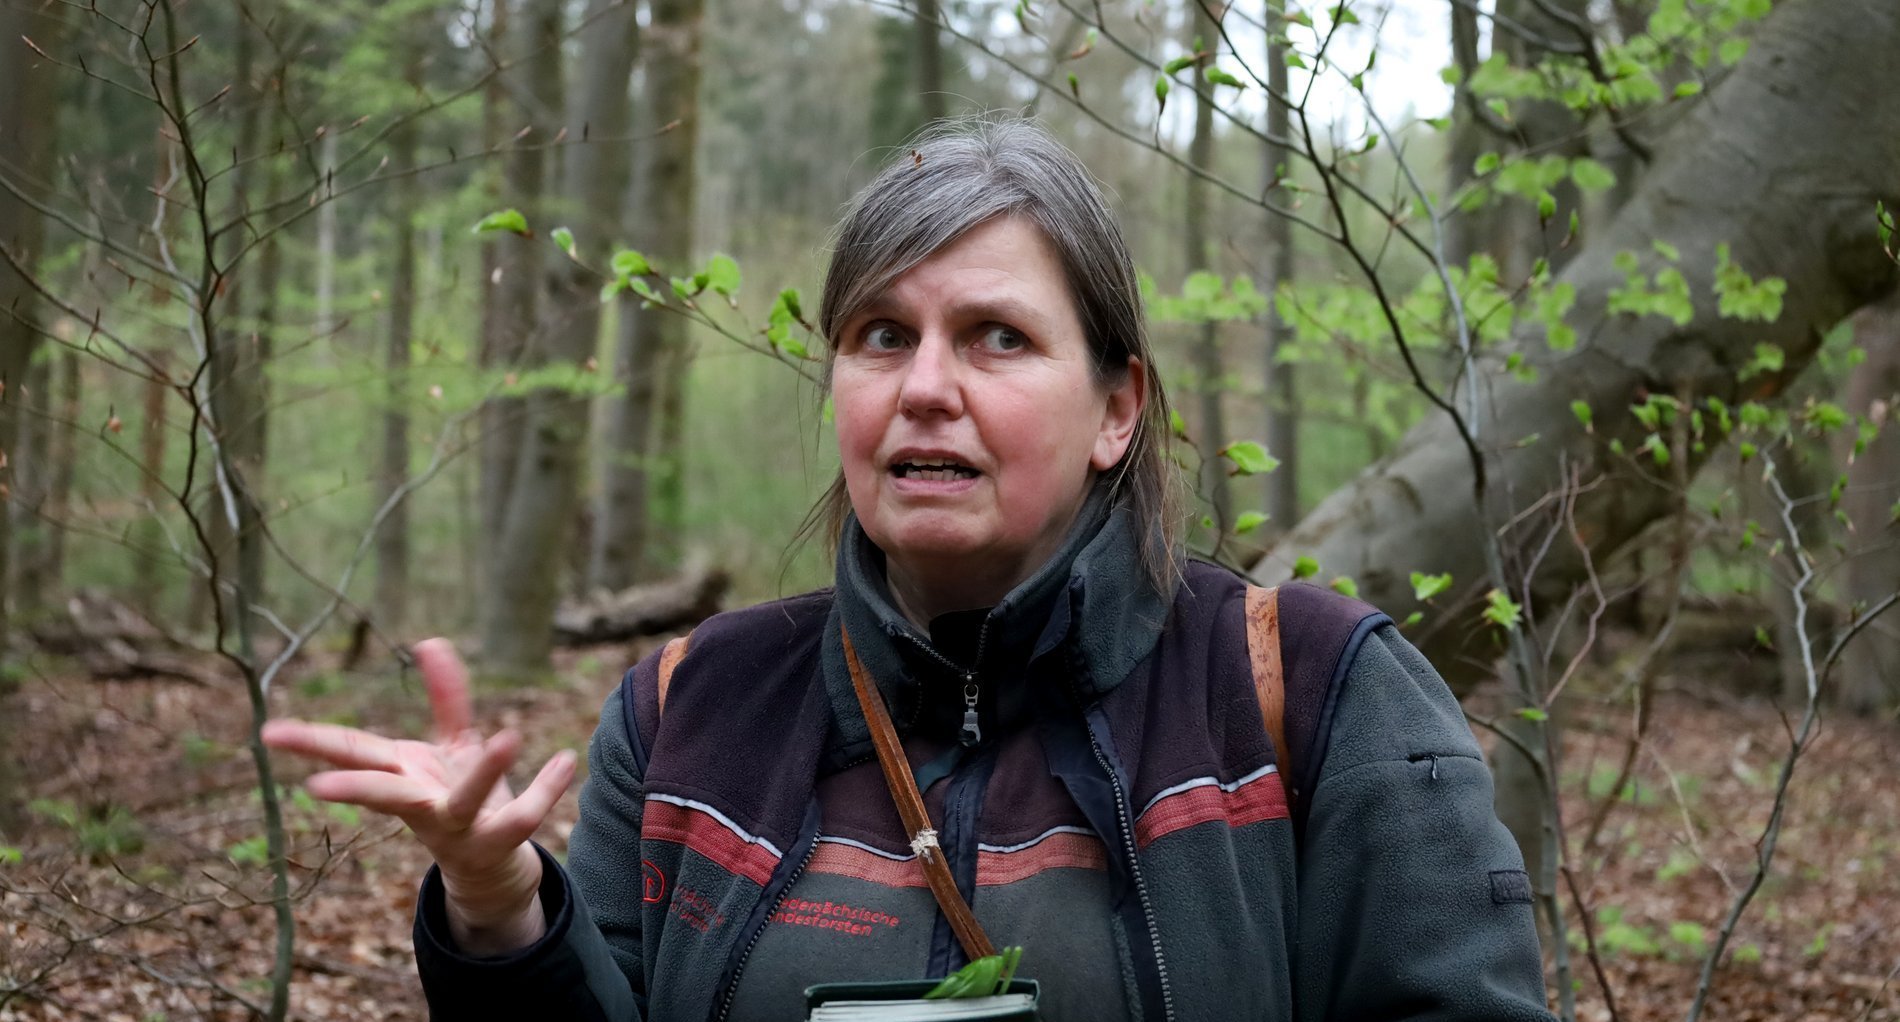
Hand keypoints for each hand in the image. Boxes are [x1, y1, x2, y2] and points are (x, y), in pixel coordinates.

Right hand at [261, 637, 577, 953]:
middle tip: (316, 784)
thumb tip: (430, 639)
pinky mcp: (496, 842)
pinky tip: (567, 759)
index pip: (351, 750)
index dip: (309, 740)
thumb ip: (445, 695)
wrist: (489, 866)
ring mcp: (457, 827)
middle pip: (384, 795)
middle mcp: (421, 804)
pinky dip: (546, 788)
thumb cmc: (456, 797)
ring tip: (510, 736)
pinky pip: (522, 816)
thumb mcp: (450, 744)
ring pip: (465, 804)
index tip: (267, 732)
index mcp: (402, 774)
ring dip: (486, 772)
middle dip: (353, 789)